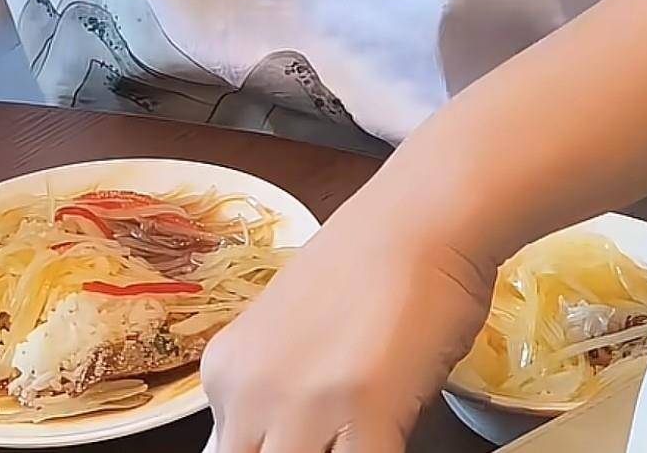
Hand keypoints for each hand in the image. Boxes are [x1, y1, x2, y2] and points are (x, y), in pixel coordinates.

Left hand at [201, 192, 493, 452]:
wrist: (422, 216)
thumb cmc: (371, 262)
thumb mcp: (289, 333)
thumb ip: (276, 390)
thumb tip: (280, 437)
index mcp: (224, 371)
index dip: (276, 446)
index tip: (316, 435)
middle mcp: (247, 393)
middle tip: (340, 434)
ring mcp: (302, 406)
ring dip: (343, 452)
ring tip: (367, 429)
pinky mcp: (365, 414)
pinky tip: (396, 430)